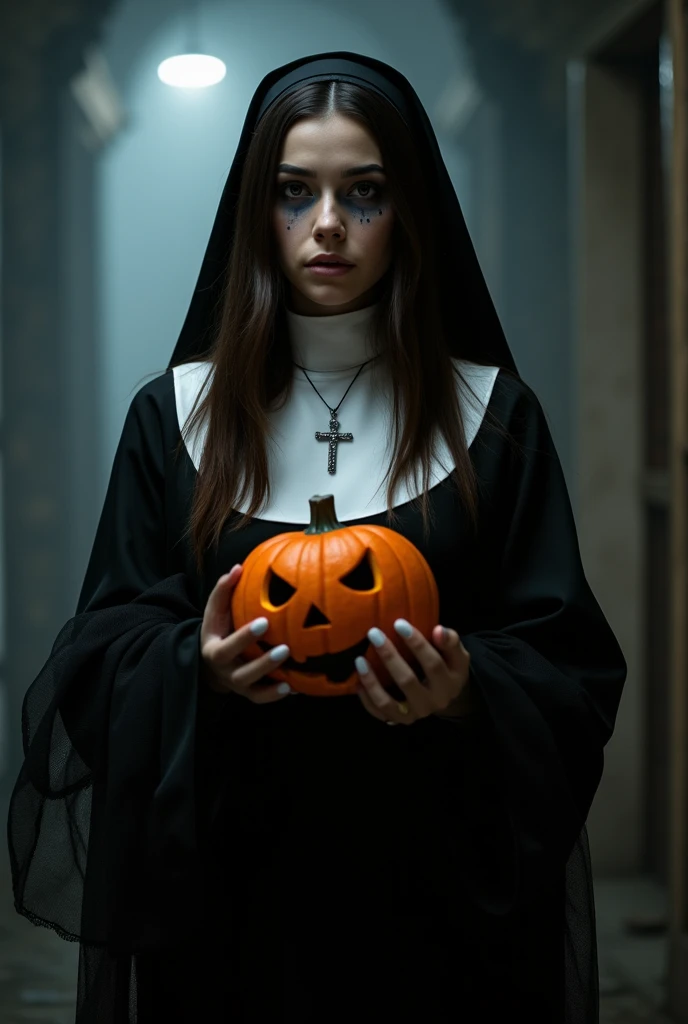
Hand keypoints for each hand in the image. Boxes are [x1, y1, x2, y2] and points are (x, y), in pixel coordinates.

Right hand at [200, 563, 293, 701]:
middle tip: (285, 649)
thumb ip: (224, 590)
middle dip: (263, 663)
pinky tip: (298, 687)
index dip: (245, 637)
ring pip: (255, 690)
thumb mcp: (215, 611)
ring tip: (293, 675)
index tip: (264, 621)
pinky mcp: (249, 694)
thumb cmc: (219, 629)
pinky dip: (278, 694)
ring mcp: (238, 686)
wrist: (210, 661)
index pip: (228, 647)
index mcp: (214, 651)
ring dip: (273, 685)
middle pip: (243, 673)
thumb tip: (237, 568)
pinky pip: (264, 698)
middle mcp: (225, 672)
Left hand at [355, 620, 471, 725]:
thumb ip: (450, 641)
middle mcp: (432, 703)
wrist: (443, 695)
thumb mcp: (456, 654)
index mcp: (449, 684)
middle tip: (374, 633)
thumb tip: (438, 630)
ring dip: (372, 682)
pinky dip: (366, 698)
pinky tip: (357, 682)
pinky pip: (379, 712)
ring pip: (388, 702)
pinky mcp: (399, 720)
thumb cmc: (447, 666)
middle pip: (407, 681)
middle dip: (389, 656)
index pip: (433, 663)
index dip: (417, 643)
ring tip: (359, 660)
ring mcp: (414, 714)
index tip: (399, 623)